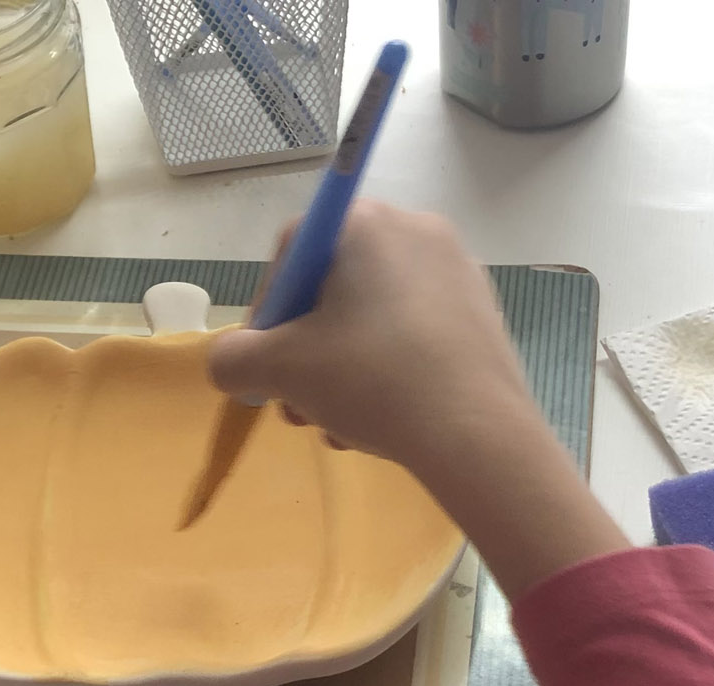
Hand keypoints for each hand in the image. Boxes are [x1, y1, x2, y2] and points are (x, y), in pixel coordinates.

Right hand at [210, 202, 627, 597]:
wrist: (477, 433)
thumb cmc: (372, 381)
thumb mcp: (280, 370)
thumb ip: (233, 359)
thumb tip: (231, 362)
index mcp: (364, 224)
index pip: (292, 252)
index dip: (267, 310)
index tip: (267, 363)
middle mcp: (414, 229)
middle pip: (333, 287)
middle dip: (305, 350)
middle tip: (298, 403)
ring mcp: (457, 270)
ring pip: (372, 318)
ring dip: (341, 369)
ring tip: (338, 425)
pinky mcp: (482, 312)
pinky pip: (412, 332)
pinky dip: (387, 370)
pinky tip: (382, 420)